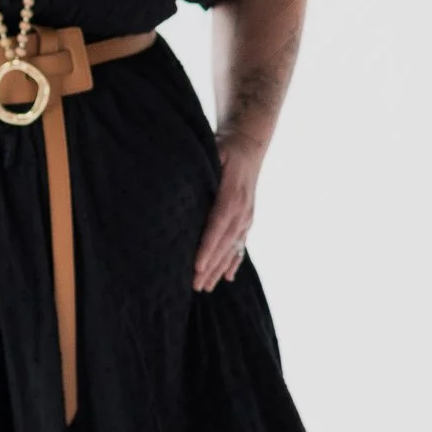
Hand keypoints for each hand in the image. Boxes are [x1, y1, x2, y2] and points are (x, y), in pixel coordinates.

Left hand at [192, 139, 263, 291]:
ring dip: (220, 269)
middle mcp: (242, 210)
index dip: (208, 247)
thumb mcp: (214, 152)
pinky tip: (228, 277)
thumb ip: (202, 169)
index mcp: (232, 195)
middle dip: (211, 266)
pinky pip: (241, 245)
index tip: (198, 266)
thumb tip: (181, 184)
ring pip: (233, 248)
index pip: (218, 225)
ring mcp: (247, 216)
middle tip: (195, 286)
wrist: (250, 144)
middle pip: (225, 243)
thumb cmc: (226, 148)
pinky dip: (235, 262)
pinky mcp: (248, 220)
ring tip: (205, 287)